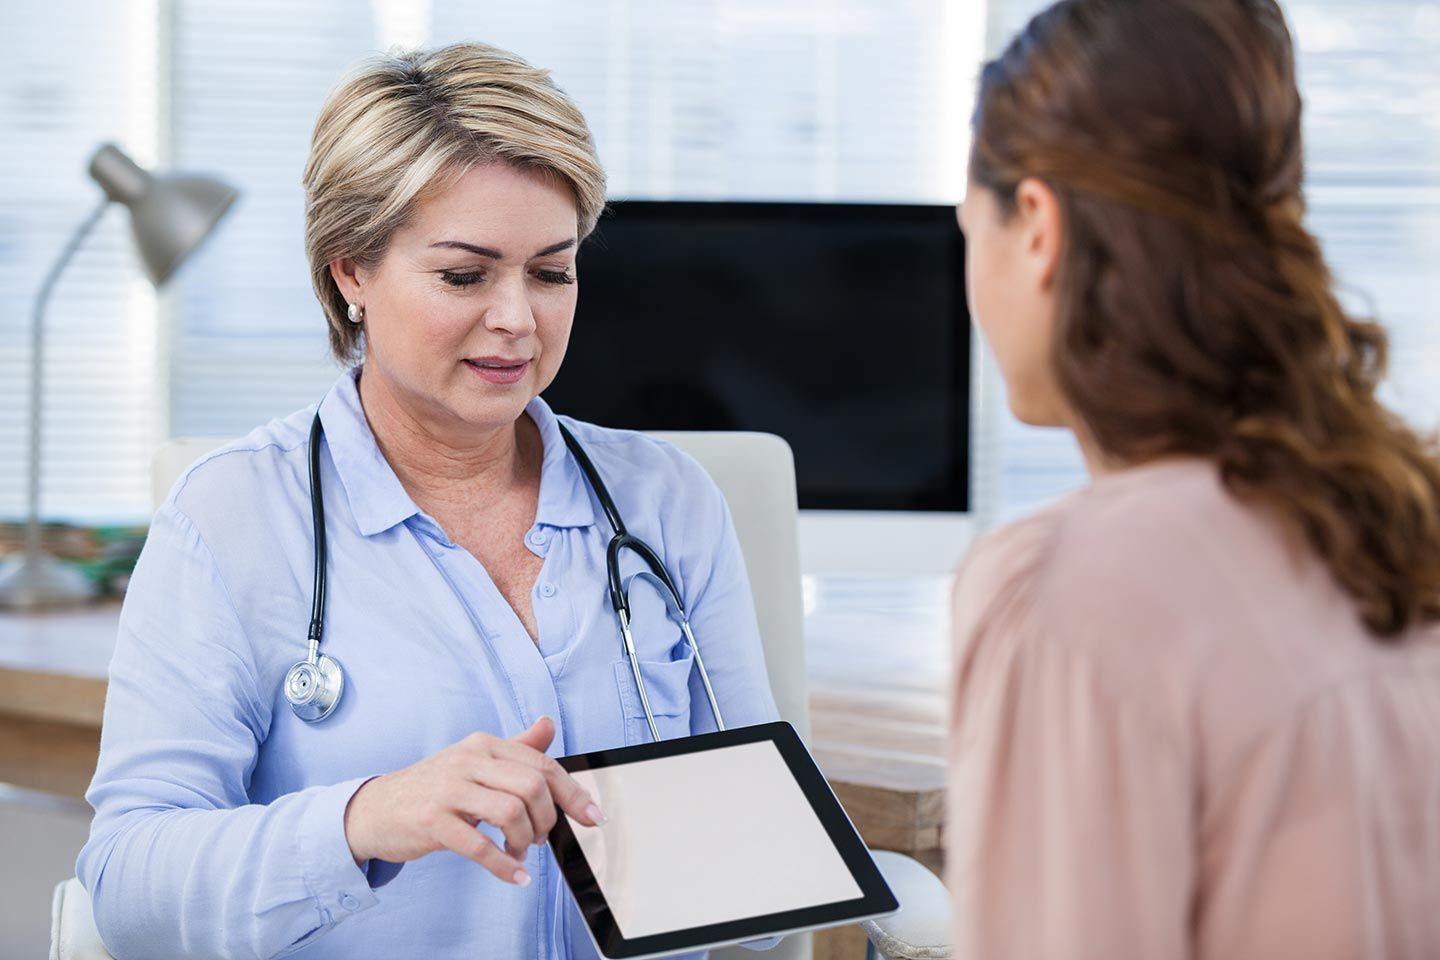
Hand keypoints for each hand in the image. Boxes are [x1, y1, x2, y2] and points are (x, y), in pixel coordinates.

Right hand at [343, 716, 603, 884]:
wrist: (374, 809)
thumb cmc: (432, 788)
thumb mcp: (474, 761)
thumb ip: (515, 748)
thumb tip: (549, 726)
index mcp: (485, 744)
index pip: (542, 765)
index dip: (573, 793)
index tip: (593, 817)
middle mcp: (469, 760)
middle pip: (532, 788)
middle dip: (547, 821)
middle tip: (540, 839)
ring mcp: (449, 789)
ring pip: (511, 813)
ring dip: (525, 842)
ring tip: (520, 854)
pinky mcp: (433, 820)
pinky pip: (480, 846)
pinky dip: (504, 865)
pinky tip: (514, 875)